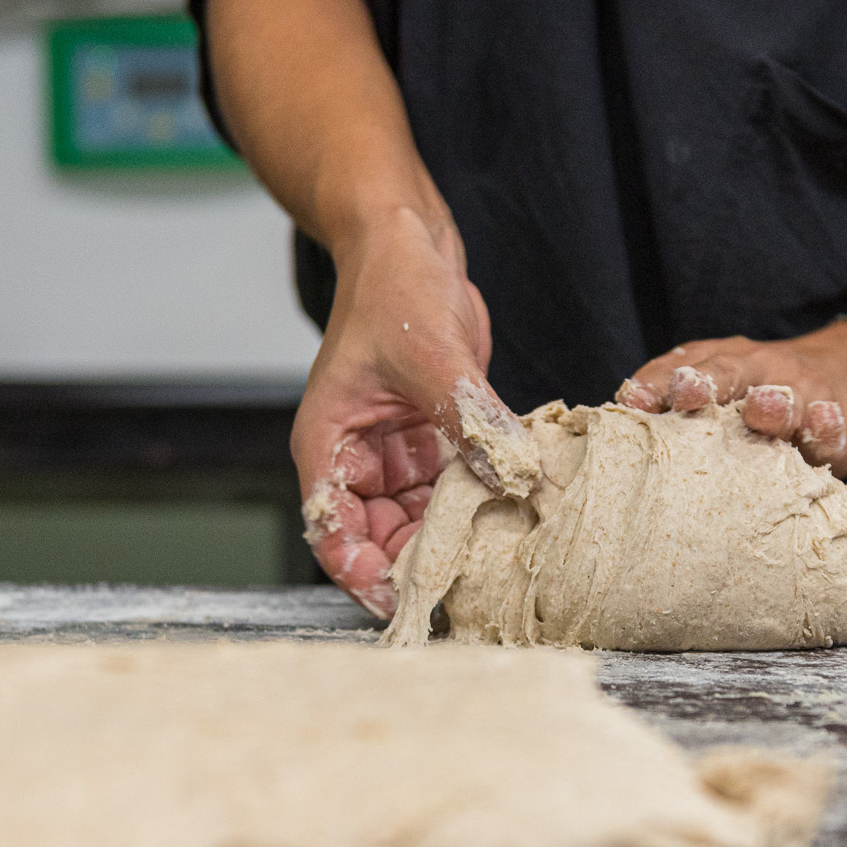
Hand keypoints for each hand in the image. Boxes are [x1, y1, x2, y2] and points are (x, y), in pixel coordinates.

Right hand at [294, 206, 526, 617]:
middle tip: (469, 588)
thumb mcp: (429, 353)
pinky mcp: (435, 443)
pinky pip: (456, 491)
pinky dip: (482, 505)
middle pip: (379, 540)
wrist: (413, 246)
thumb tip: (512, 474)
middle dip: (418, 565)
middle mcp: (359, 459)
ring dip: (456, 540)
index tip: (401, 600)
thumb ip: (468, 418)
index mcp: (329, 444)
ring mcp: (397, 456)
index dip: (361, 573)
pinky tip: (517, 518)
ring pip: (421, 523)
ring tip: (500, 560)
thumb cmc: (393, 287)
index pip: (332, 530)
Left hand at [616, 326, 846, 476]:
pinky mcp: (837, 421)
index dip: (656, 383)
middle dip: (708, 382)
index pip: (679, 369)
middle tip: (688, 393)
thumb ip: (672, 408)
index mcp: (716, 362)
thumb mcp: (717, 393)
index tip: (632, 399)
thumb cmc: (757, 395)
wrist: (844, 378)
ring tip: (762, 410)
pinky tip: (821, 427)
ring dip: (773, 402)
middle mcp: (756, 368)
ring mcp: (800, 391)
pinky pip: (832, 425)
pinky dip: (826, 426)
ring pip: (786, 396)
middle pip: (729, 372)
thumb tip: (608, 441)